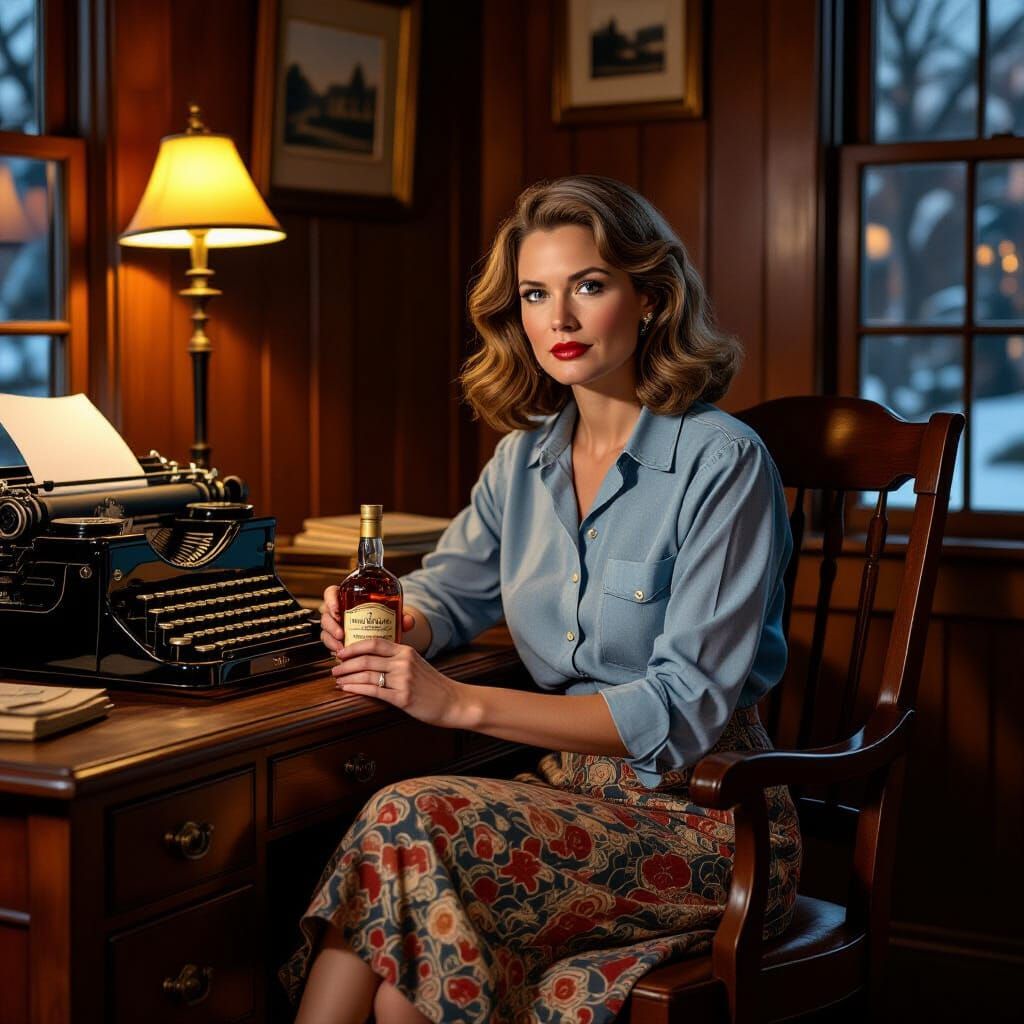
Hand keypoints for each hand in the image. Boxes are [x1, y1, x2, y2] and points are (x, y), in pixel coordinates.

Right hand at [319, 585, 416, 655]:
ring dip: (331, 640)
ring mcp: (336, 627)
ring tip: (342, 648)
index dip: (330, 600)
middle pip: (326, 614)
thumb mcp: (393, 616)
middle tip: (341, 634)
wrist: (385, 633)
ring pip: (325, 631)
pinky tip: (342, 656)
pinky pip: (330, 644)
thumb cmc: (384, 619)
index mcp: (348, 599)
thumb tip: (408, 620)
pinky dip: (334, 650)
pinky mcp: (337, 641)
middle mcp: (339, 612)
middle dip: (331, 626)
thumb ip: (401, 617)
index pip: (332, 593)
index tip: (337, 610)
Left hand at [332, 638, 468, 729]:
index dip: (354, 646)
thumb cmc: (433, 685)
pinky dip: (356, 689)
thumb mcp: (417, 664)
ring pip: (367, 675)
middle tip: (334, 668)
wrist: (453, 702)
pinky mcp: (402, 697)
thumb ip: (397, 659)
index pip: (374, 643)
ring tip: (337, 679)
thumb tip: (371, 659)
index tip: (341, 652)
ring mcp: (403, 680)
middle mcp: (404, 662)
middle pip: (366, 659)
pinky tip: (347, 689)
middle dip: (345, 664)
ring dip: (348, 677)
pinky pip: (374, 691)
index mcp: (406, 651)